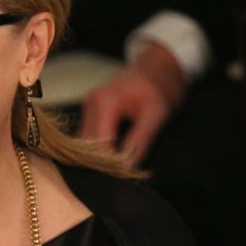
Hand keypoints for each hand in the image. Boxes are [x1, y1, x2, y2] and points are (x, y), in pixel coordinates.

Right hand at [79, 42, 185, 166]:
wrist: (158, 67)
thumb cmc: (160, 88)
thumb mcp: (156, 114)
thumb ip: (140, 141)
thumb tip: (126, 169)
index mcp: (104, 102)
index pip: (98, 143)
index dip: (108, 164)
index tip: (122, 178)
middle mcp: (90, 104)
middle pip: (87, 144)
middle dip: (101, 163)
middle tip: (119, 178)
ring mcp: (87, 107)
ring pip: (85, 142)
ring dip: (98, 157)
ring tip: (116, 169)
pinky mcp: (90, 111)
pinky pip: (88, 136)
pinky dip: (99, 148)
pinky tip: (112, 156)